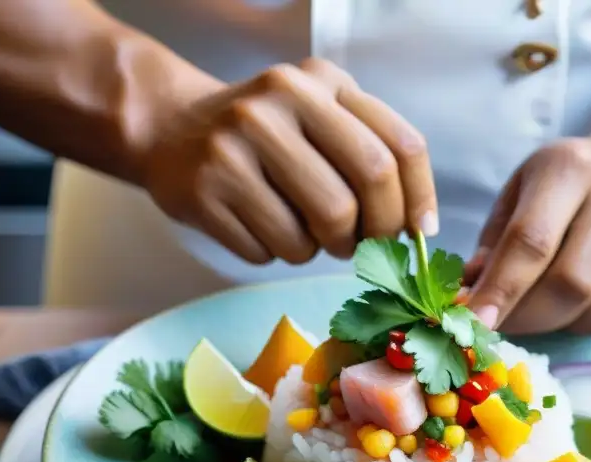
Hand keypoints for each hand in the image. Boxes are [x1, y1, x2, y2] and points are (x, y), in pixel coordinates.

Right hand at [142, 58, 436, 263]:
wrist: (171, 129)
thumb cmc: (266, 136)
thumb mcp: (320, 117)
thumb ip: (369, 154)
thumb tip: (415, 227)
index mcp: (323, 81)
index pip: (399, 146)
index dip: (419, 199)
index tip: (418, 232)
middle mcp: (282, 101)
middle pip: (365, 187)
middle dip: (376, 230)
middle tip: (362, 243)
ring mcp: (239, 143)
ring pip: (321, 227)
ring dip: (324, 247)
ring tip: (305, 233)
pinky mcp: (206, 188)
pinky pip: (272, 249)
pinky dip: (278, 253)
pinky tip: (261, 227)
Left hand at [465, 138, 590, 334]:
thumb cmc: (556, 188)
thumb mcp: (515, 198)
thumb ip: (492, 246)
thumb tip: (471, 296)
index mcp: (565, 168)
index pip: (530, 240)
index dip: (501, 289)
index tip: (475, 324)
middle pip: (569, 281)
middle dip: (525, 317)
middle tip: (496, 326)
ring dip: (554, 325)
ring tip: (531, 315)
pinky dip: (582, 324)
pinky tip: (567, 308)